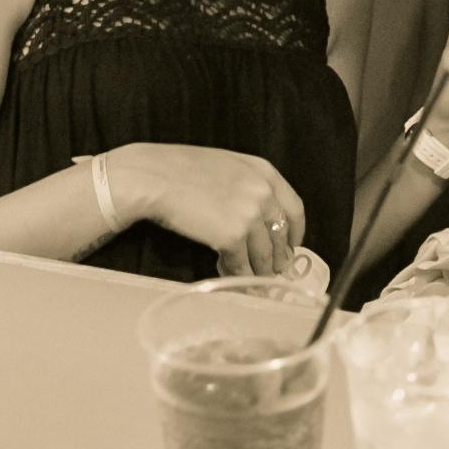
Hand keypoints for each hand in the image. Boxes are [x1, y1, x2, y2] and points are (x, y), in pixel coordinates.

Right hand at [108, 143, 307, 277]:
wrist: (153, 176)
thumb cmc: (180, 169)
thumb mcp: (226, 166)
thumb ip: (247, 187)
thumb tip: (256, 218)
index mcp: (265, 172)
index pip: (294, 208)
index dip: (295, 233)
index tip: (291, 246)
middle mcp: (263, 192)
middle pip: (280, 235)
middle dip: (277, 258)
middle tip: (272, 272)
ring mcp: (249, 215)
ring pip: (263, 256)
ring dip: (257, 272)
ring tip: (252, 282)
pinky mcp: (231, 237)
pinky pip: (241, 266)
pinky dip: (237, 277)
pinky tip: (229, 278)